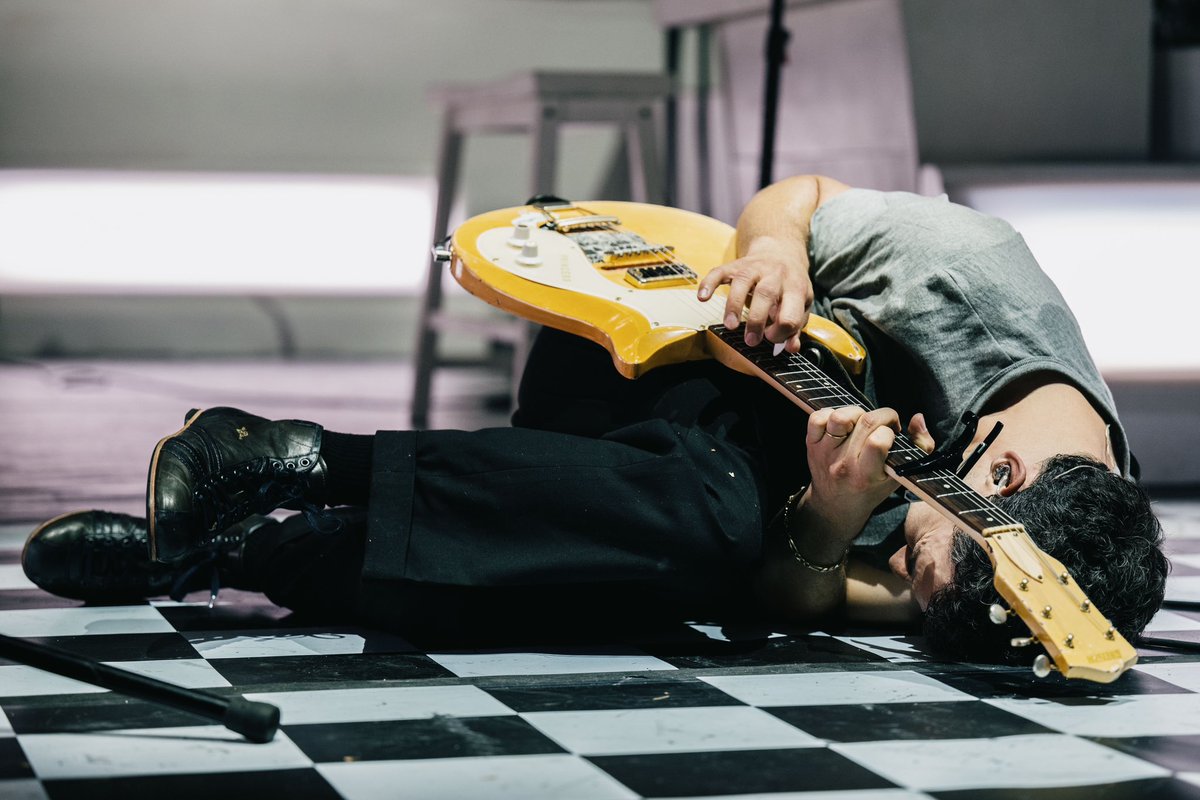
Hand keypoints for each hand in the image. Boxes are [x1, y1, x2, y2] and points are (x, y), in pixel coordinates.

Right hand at [696, 236, 813, 351]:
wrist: (781, 251)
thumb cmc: (790, 285)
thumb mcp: (802, 305)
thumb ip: (796, 328)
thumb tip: (791, 348)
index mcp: (796, 288)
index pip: (791, 315)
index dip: (780, 332)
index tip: (770, 337)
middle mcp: (776, 274)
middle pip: (766, 294)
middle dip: (757, 321)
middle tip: (750, 341)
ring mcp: (755, 268)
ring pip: (742, 282)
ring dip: (734, 305)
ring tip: (730, 326)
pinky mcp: (736, 265)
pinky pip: (720, 272)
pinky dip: (709, 284)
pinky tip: (703, 297)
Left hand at [805, 407, 934, 525]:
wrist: (835, 506)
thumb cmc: (873, 488)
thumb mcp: (902, 475)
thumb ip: (920, 447)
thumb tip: (917, 418)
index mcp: (867, 475)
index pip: (878, 442)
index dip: (890, 431)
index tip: (893, 435)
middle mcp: (844, 465)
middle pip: (865, 423)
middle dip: (883, 416)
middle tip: (885, 424)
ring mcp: (825, 454)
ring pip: (840, 417)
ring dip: (857, 412)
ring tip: (863, 422)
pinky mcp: (810, 445)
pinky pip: (817, 417)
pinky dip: (831, 413)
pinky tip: (843, 424)